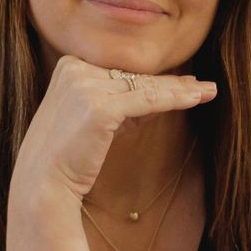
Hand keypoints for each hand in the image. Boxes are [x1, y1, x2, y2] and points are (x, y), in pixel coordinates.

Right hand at [12, 52, 218, 204]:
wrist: (43, 184)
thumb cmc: (67, 157)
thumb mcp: (90, 119)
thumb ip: (115, 103)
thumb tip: (151, 99)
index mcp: (69, 66)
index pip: (120, 71)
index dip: (153, 79)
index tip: (181, 81)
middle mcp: (75, 69)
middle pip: (134, 76)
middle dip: (171, 82)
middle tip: (202, 84)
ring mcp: (85, 85)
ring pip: (144, 87)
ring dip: (180, 90)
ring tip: (207, 91)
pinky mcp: (99, 107)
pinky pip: (147, 101)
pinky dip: (174, 100)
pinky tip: (196, 99)